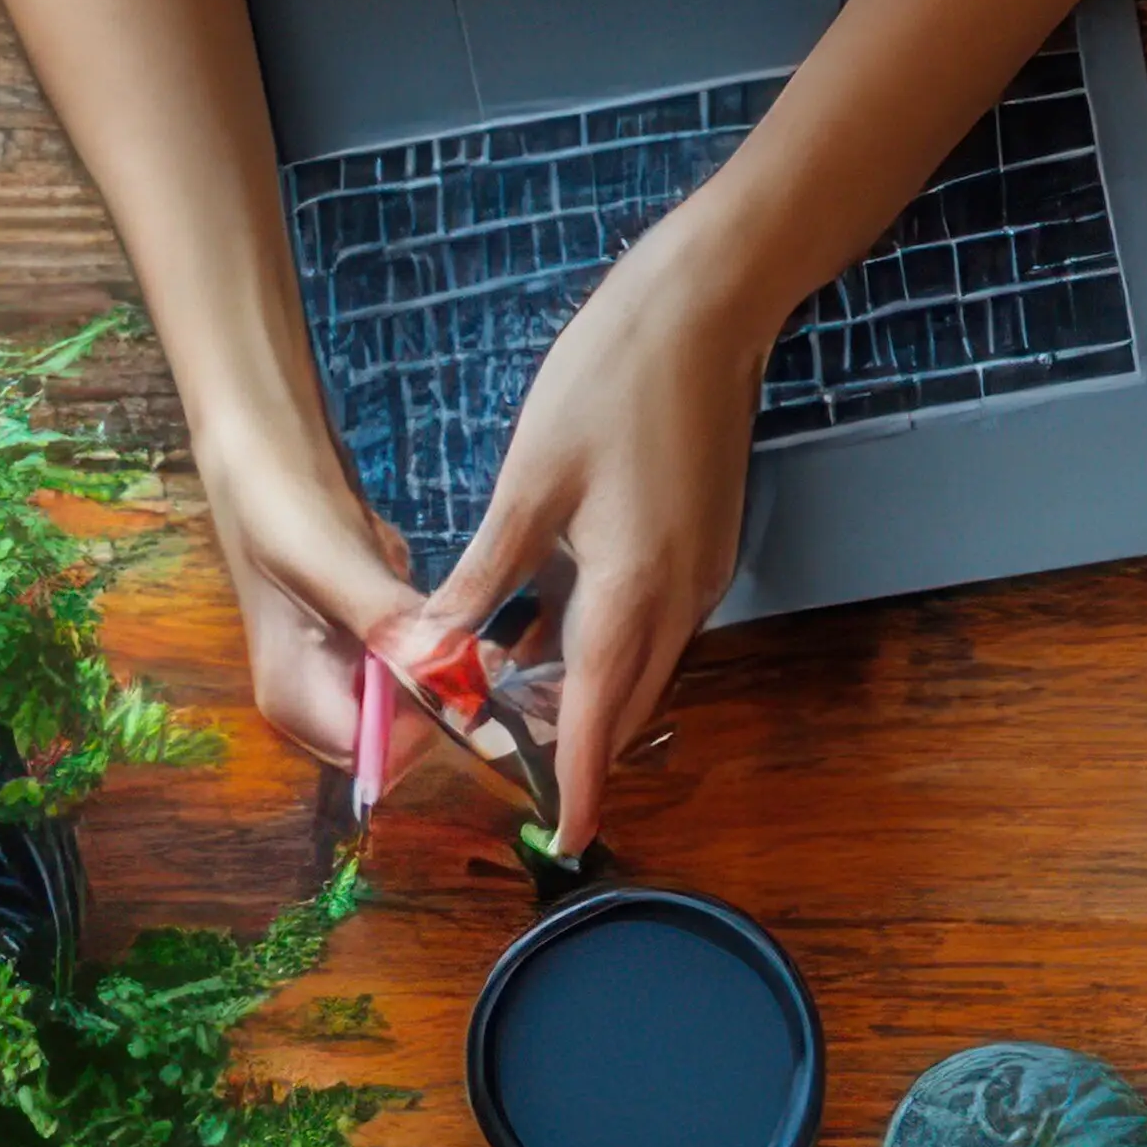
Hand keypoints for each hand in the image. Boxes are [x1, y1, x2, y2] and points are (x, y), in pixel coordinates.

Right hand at [182, 419, 437, 768]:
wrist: (265, 448)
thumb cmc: (279, 507)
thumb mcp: (331, 566)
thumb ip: (386, 622)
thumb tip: (442, 670)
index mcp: (296, 702)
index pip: (377, 758)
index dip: (426, 728)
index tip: (466, 675)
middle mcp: (318, 698)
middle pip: (403, 735)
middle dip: (443, 693)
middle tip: (477, 643)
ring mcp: (342, 667)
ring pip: (417, 697)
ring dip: (444, 662)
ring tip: (454, 617)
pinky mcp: (365, 635)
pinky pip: (417, 657)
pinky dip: (436, 634)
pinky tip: (432, 598)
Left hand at [400, 253, 761, 860]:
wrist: (710, 306)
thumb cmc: (614, 379)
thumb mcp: (529, 482)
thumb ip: (486, 575)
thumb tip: (435, 647)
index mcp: (635, 590)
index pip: (602, 718)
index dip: (580, 785)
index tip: (563, 839)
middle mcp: (680, 596)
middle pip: (623, 702)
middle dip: (569, 742)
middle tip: (497, 758)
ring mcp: (697, 572)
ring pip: (634, 662)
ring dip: (578, 689)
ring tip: (499, 697)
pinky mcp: (696, 544)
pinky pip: (643, 620)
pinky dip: (595, 641)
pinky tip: (535, 626)